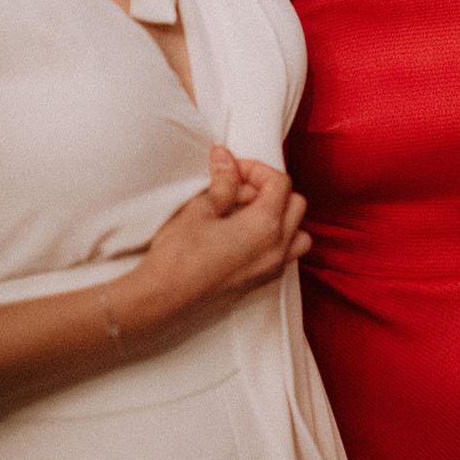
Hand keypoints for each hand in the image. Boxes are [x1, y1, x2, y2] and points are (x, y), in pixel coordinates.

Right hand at [128, 147, 309, 333]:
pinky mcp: (260, 282)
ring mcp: (271, 268)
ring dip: (280, 217)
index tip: (232, 170)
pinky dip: (276, 239)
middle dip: (270, 190)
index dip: (256, 169)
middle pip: (295, 204)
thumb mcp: (199, 209)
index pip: (280, 183)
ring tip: (246, 213)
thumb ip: (222, 182)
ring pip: (298, 233)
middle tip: (238, 188)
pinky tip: (244, 236)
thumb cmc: (178, 256)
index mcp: (266, 226)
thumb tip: (226, 158)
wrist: (162, 300)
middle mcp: (277, 248)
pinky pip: (285, 254)